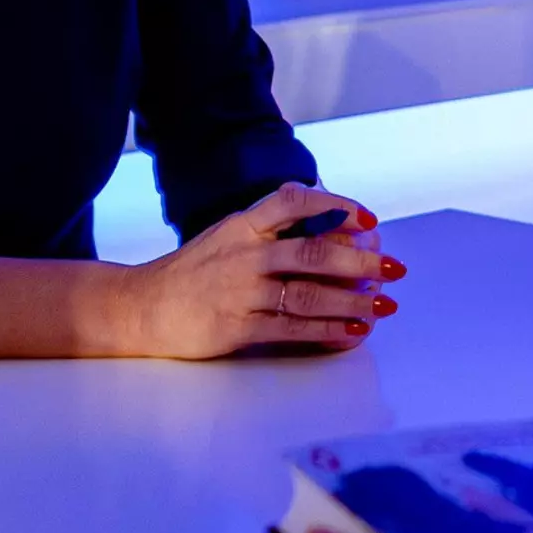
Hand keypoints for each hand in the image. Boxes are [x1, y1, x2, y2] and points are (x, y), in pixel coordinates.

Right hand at [114, 184, 403, 358]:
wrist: (140, 309)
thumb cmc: (193, 272)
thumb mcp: (228, 235)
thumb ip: (271, 228)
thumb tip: (334, 229)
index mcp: (241, 225)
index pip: (292, 201)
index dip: (334, 206)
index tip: (368, 218)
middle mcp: (243, 255)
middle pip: (311, 252)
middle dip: (359, 259)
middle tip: (392, 266)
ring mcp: (240, 292)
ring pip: (307, 294)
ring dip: (352, 300)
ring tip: (383, 305)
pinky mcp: (237, 328)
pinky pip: (292, 329)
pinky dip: (327, 331)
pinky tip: (352, 331)